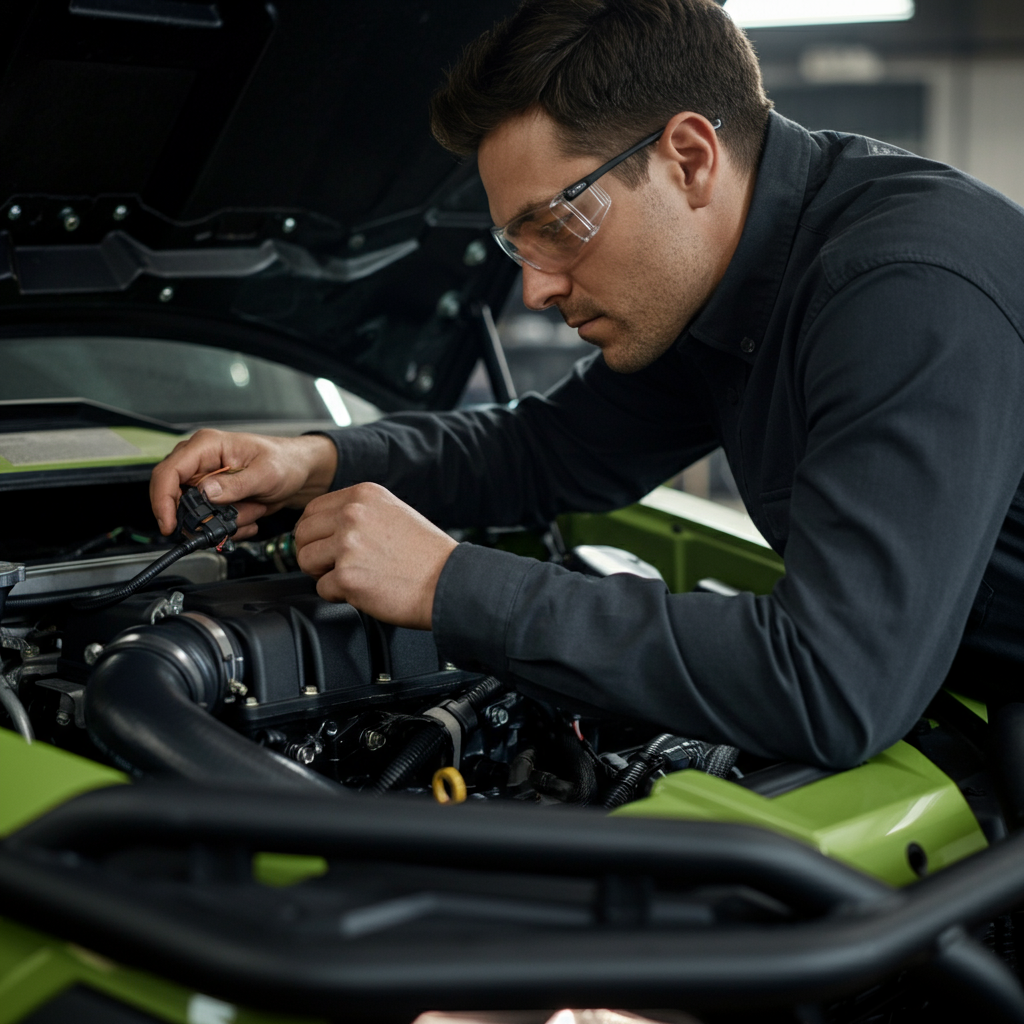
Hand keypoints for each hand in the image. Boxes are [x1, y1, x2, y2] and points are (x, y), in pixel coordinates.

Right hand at [150, 429, 337, 539]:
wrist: (299, 473)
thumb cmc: (285, 462)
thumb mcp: (265, 474)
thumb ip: (235, 485)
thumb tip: (205, 493)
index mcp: (207, 446)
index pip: (168, 472)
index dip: (162, 500)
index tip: (170, 524)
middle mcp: (200, 462)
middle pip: (176, 498)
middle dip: (205, 517)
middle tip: (233, 519)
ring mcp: (205, 481)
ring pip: (195, 515)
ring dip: (225, 522)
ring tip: (253, 510)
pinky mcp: (213, 498)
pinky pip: (209, 521)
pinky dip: (230, 526)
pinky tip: (251, 516)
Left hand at [294, 483, 456, 628]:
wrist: (447, 581)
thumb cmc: (426, 555)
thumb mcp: (393, 513)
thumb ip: (359, 513)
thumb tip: (323, 527)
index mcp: (363, 495)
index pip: (312, 510)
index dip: (314, 532)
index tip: (325, 545)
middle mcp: (353, 514)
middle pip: (302, 534)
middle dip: (314, 553)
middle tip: (334, 566)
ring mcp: (348, 544)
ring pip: (305, 560)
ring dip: (322, 574)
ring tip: (350, 578)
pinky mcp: (347, 576)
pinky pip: (321, 588)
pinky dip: (338, 595)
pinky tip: (363, 590)